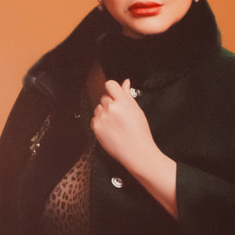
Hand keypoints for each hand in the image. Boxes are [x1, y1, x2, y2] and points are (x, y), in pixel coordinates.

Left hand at [91, 79, 178, 218]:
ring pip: (98, 107)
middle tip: (120, 114)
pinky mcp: (96, 127)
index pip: (110, 84)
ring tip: (116, 123)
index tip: (115, 94)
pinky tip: (111, 129)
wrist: (136, 152)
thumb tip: (125, 82)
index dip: (113, 89)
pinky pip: (94, 118)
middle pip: (104, 97)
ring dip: (104, 112)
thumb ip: (128, 95)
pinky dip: (100, 122)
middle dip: (110, 103)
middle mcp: (111, 108)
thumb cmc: (140, 133)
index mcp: (123, 102)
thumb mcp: (137, 111)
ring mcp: (102, 118)